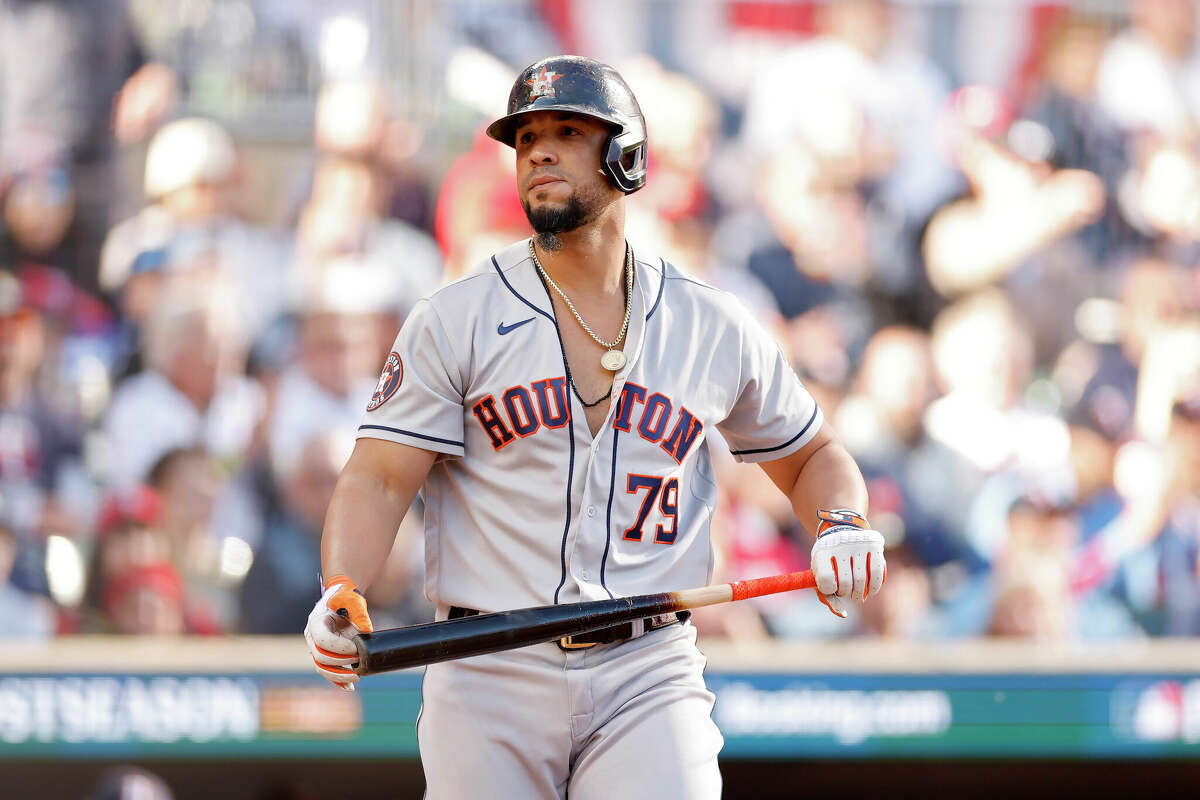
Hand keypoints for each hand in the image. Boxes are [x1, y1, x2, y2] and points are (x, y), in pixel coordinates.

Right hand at [304, 575, 373, 690]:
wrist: (342, 598)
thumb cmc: (347, 596)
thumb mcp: (353, 600)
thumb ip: (359, 613)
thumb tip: (366, 632)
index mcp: (316, 622)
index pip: (323, 641)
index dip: (340, 648)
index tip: (358, 649)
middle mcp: (312, 636)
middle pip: (320, 657)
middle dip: (341, 662)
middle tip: (360, 660)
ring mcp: (315, 646)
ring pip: (321, 667)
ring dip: (338, 676)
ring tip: (357, 677)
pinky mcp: (324, 653)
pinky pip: (326, 670)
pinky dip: (336, 680)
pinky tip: (349, 688)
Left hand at [810, 509, 885, 617]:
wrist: (841, 529)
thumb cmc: (830, 559)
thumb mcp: (821, 573)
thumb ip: (827, 595)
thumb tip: (843, 614)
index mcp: (821, 553)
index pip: (826, 580)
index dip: (830, 590)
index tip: (832, 589)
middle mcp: (839, 547)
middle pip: (845, 582)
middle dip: (846, 594)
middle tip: (847, 594)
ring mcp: (857, 545)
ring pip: (861, 579)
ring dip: (860, 593)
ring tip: (857, 596)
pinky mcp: (873, 545)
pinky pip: (877, 573)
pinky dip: (874, 586)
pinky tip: (870, 591)